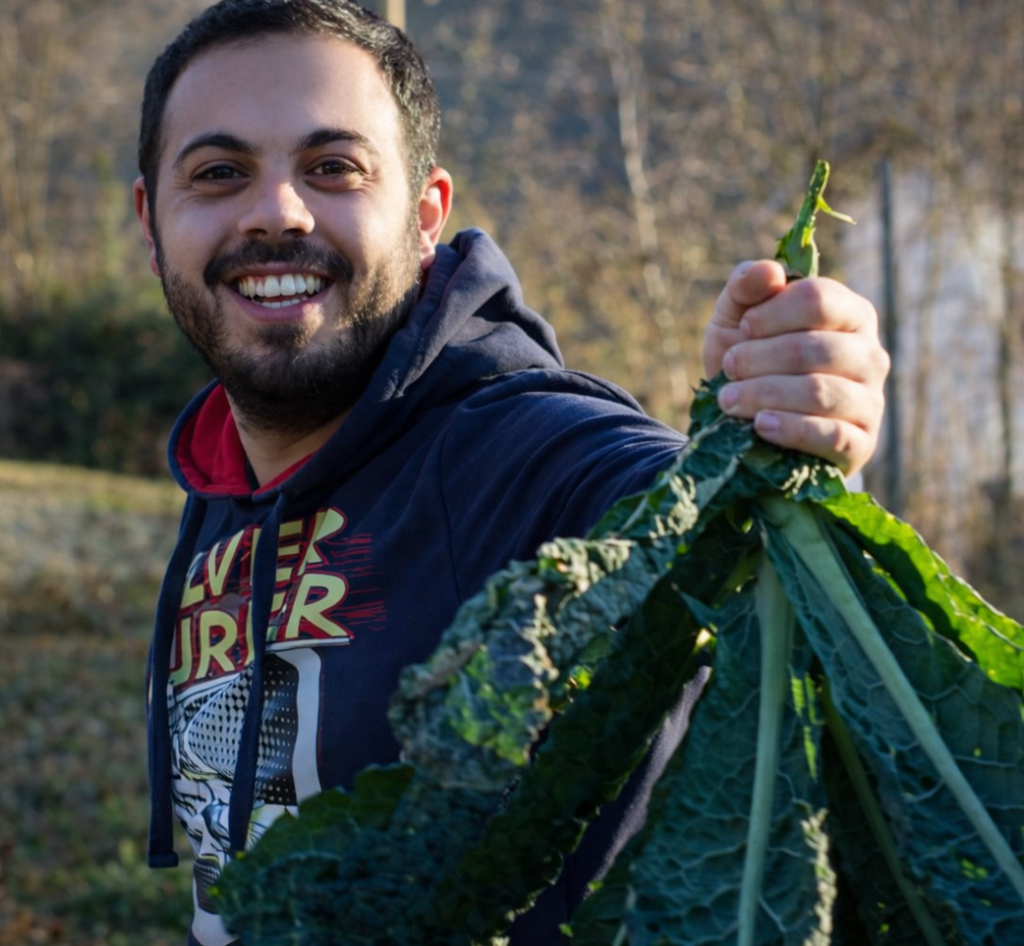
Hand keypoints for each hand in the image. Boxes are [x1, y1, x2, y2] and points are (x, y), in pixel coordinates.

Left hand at [702, 259, 889, 474]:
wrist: (749, 424)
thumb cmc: (750, 361)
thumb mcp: (736, 319)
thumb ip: (746, 286)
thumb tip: (770, 272)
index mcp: (850, 313)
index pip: (819, 299)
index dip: (772, 313)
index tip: (743, 328)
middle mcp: (871, 354)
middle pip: (814, 348)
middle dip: (759, 358)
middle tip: (728, 368)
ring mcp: (871, 401)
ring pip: (820, 392)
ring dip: (764, 394)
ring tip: (728, 400)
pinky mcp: (862, 443)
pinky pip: (832, 436)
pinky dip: (791, 430)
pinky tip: (761, 425)